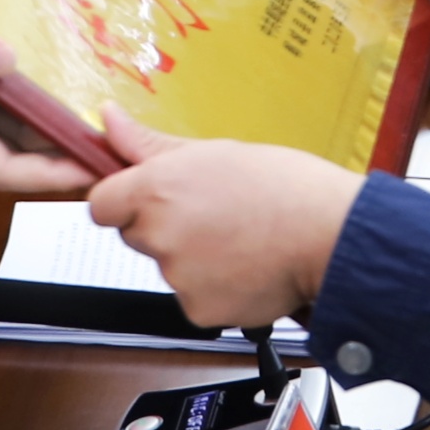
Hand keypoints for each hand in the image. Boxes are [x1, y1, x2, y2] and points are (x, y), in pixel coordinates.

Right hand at [0, 0, 92, 193]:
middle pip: (13, 149)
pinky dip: (17, 88)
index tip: (90, 169)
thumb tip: (7, 59)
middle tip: (106, 136)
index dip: (49, 174)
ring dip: (43, 118)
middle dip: (59, 148)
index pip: (2, 168)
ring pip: (3, 122)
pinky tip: (39, 69)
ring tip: (87, 105)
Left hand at [89, 110, 362, 330]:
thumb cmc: (283, 187)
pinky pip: (194, 298)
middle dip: (164, 227)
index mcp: (156, 189)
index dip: (123, 203)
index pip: (101, 206)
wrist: (328, 234)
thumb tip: (109, 119)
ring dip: (193, 258)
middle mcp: (159, 235)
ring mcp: (178, 277)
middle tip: (213, 215)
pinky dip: (215, 288)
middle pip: (137, 236)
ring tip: (239, 239)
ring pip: (169, 267)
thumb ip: (150, 144)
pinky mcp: (199, 310)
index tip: (149, 200)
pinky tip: (246, 267)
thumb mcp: (213, 151)